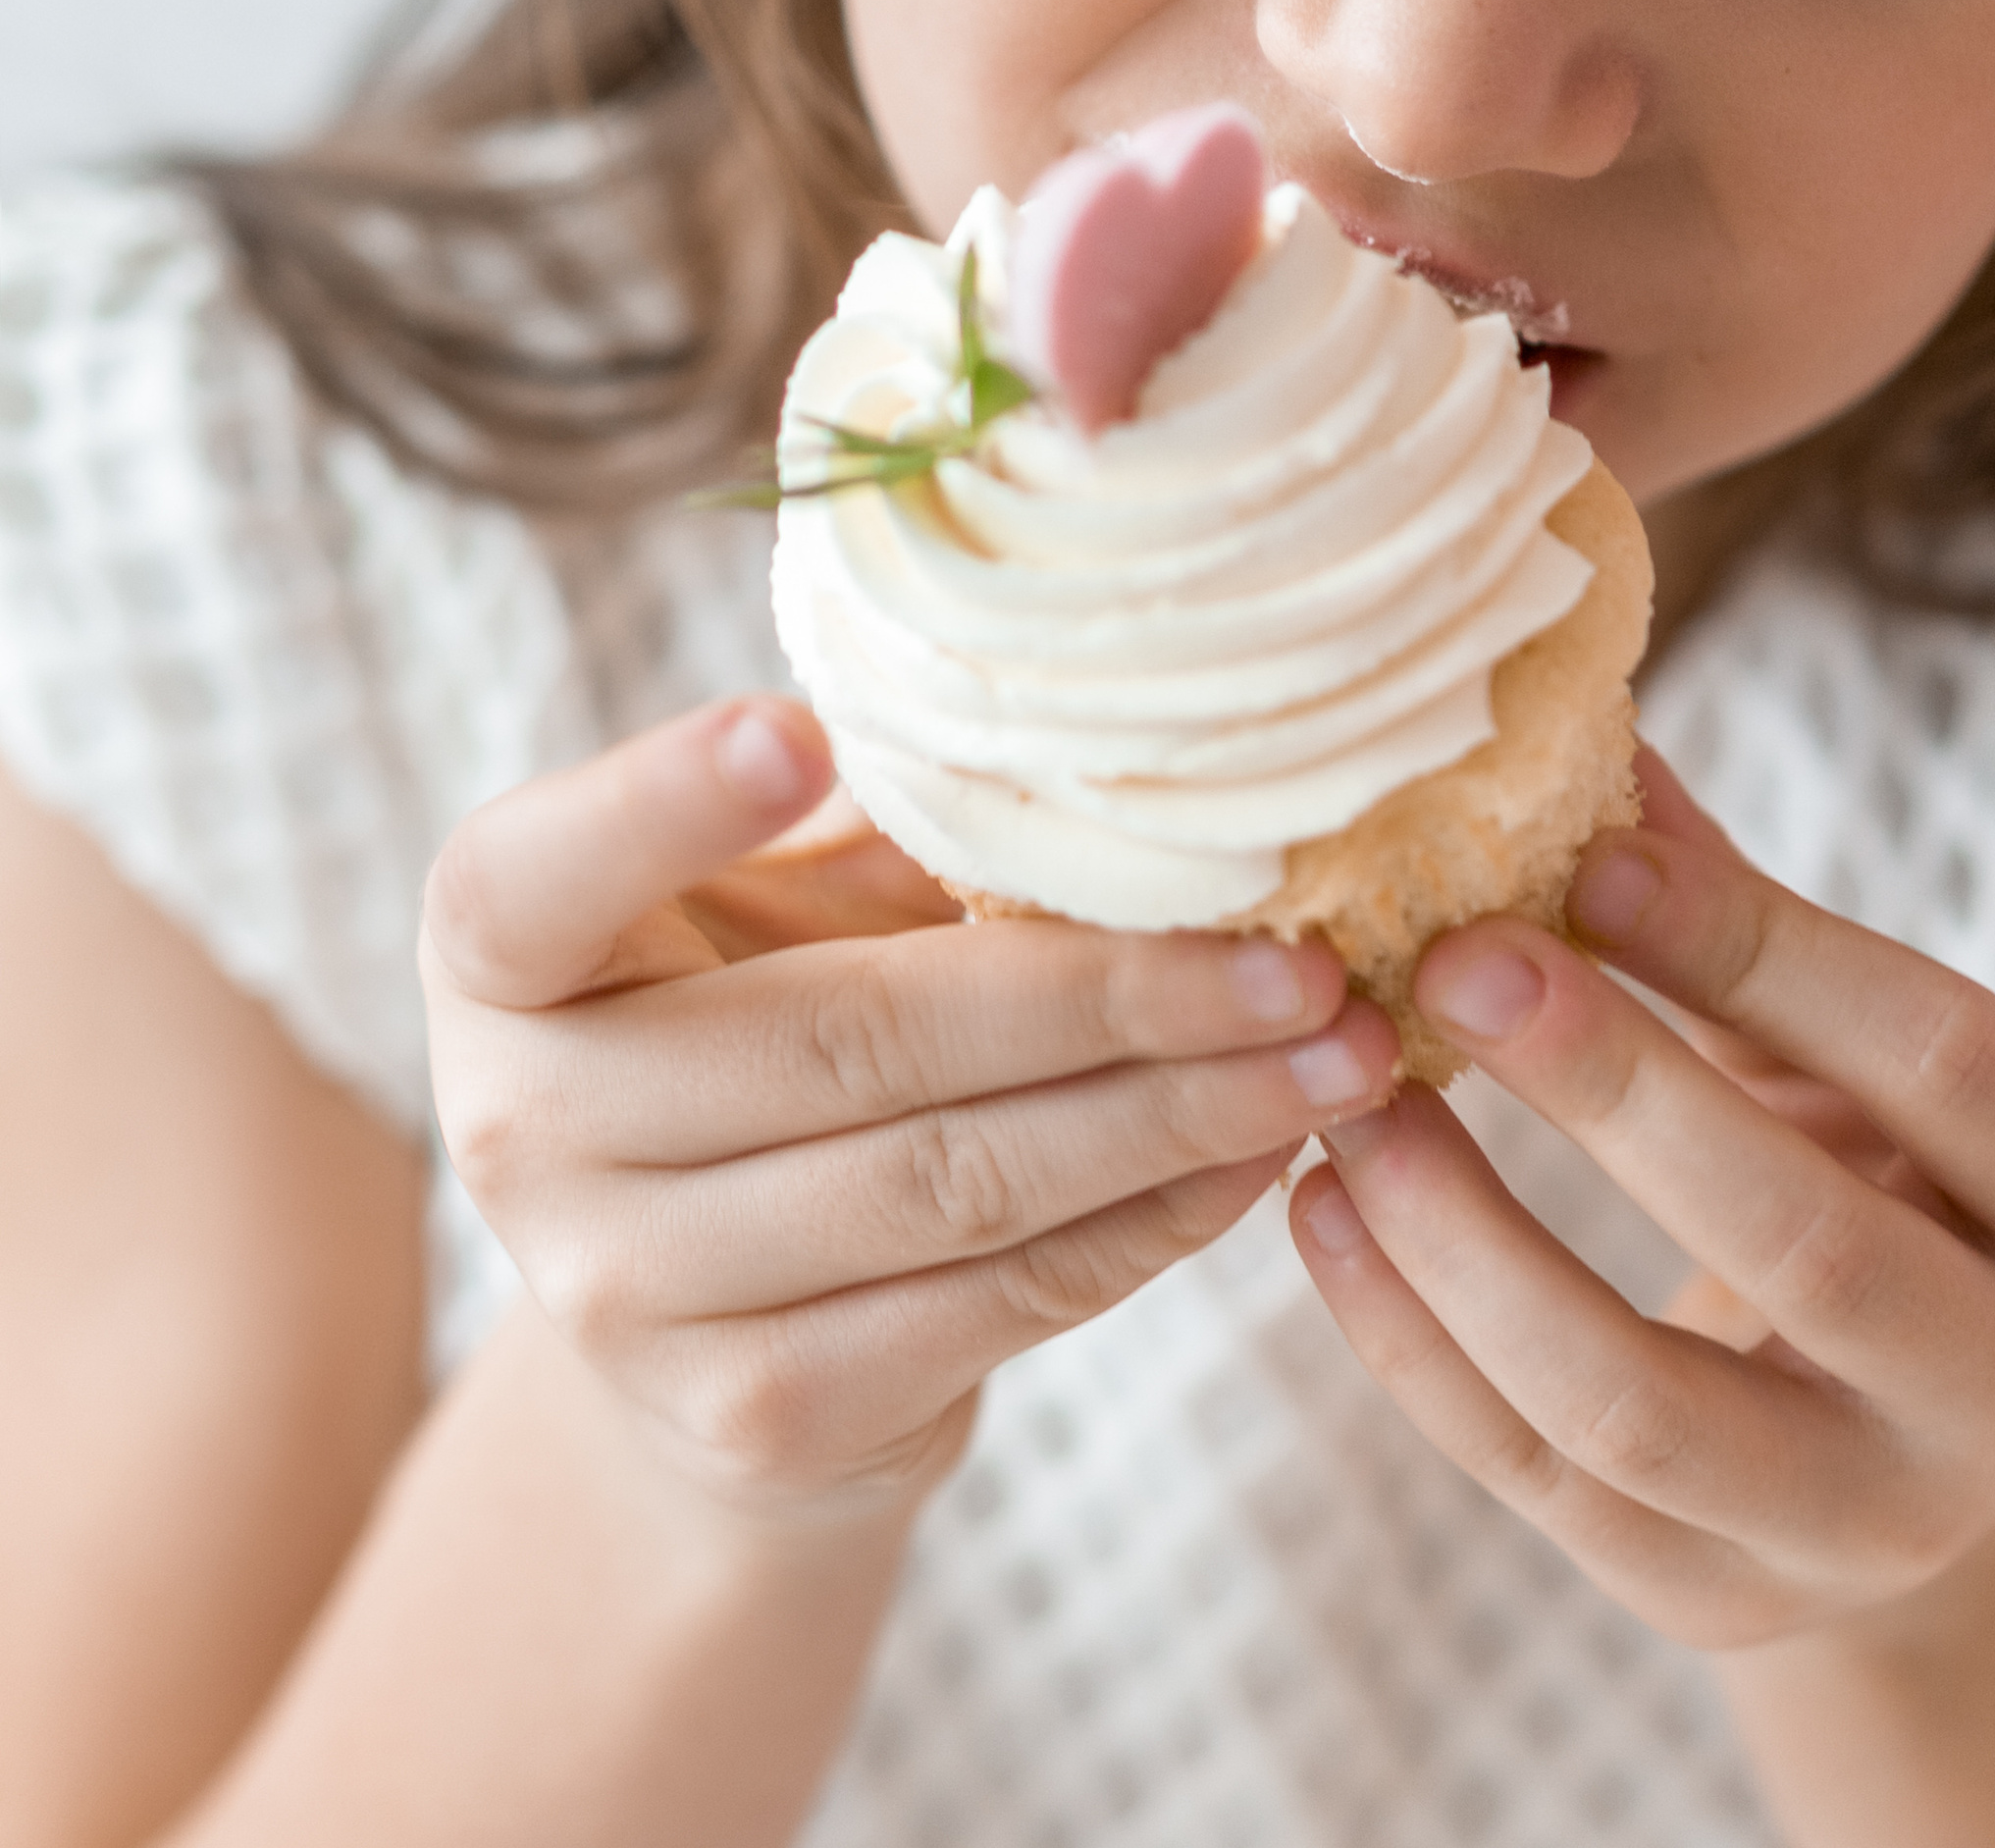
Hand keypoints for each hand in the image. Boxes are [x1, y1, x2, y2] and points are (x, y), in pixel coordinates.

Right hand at [423, 696, 1399, 1524]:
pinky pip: (999, 1303)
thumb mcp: (765, 908)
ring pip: (956, 1184)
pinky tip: (1264, 1152)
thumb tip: (1112, 767)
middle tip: (1303, 952)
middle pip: (853, 1040)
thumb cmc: (759, 1023)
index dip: (661, 805)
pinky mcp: (758, 1415)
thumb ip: (871, 837)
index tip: (795, 735)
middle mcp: (528, 1132)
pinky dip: (1153, 1221)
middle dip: (1111, 995)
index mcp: (501, 958)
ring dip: (1177, 1115)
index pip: (534, 877)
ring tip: (1338, 1052)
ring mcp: (630, 1300)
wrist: (703, 1311)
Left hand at [1288, 747, 1994, 1649]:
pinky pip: (1531, 1480)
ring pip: (1639, 1402)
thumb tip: (1586, 732)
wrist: (1908, 1430)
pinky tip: (1320, 1209)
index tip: (1591, 852)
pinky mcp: (1711, 1599)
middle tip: (1453, 961)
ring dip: (1467, 1236)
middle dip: (1613, 1092)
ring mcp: (1868, 1530)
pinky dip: (1405, 1342)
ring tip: (1353, 1099)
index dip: (1763, 947)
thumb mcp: (1855, 1052)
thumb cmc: (1880, 1176)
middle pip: (1811, 1248)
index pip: (1944, 1065)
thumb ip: (1738, 918)